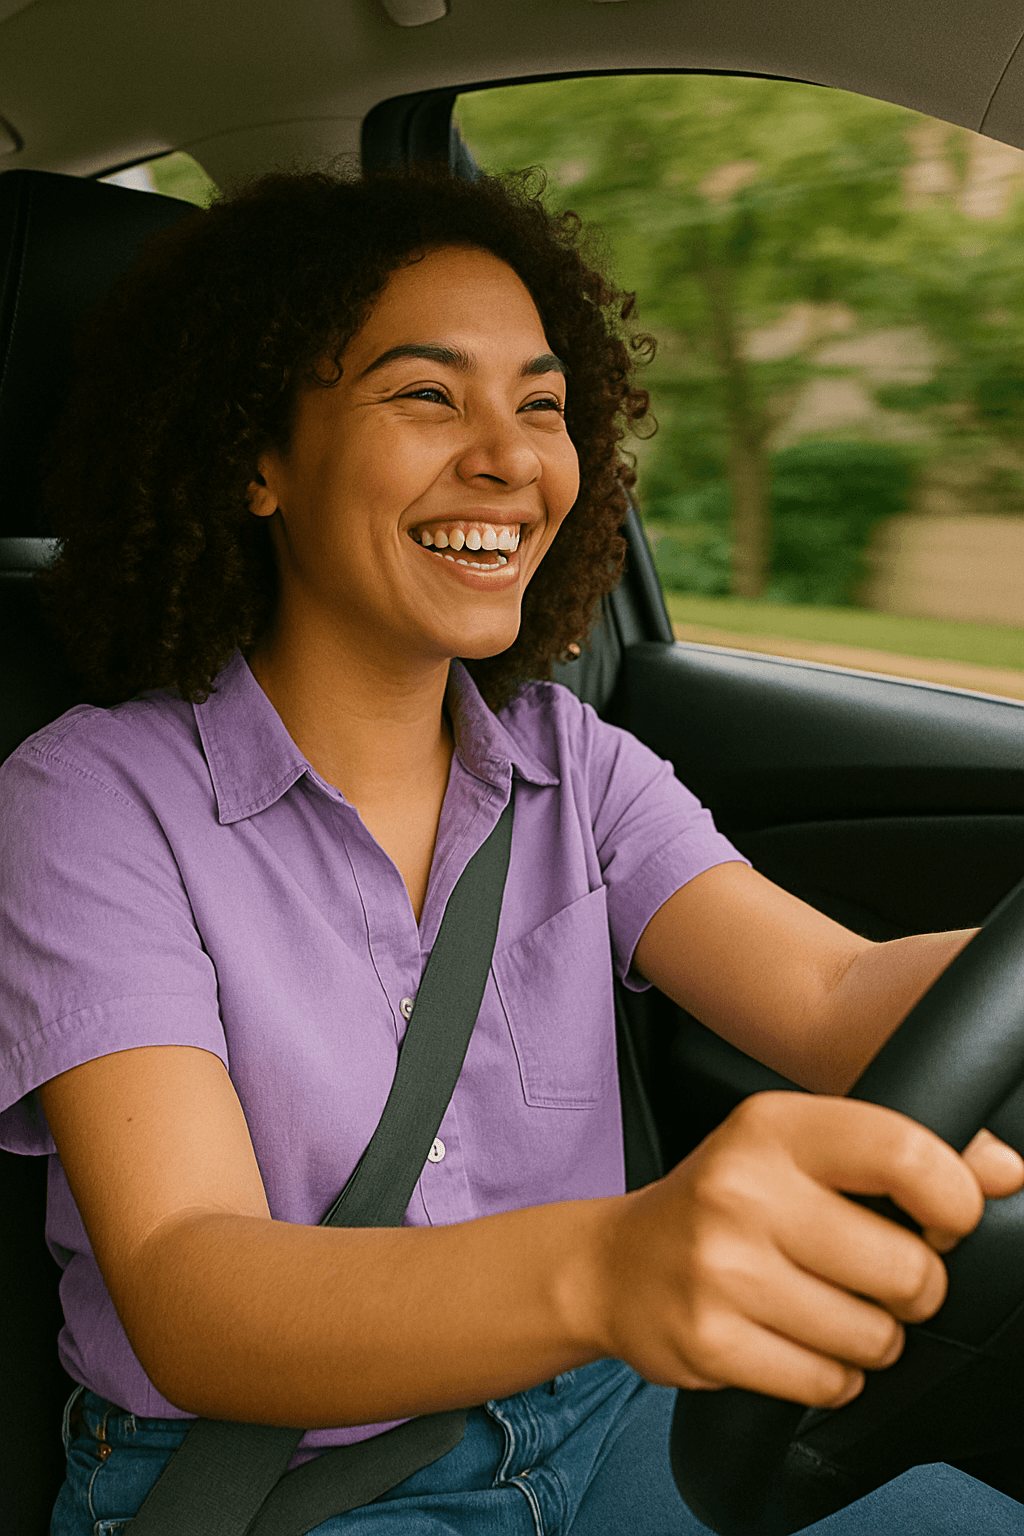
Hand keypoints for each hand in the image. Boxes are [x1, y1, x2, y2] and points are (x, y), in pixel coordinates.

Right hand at [593, 1093, 1023, 1411]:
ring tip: (829, 1310)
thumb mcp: (799, 1148)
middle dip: (914, 1291)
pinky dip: (831, 1377)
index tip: (944, 1222)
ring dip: (872, 1339)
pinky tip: (796, 1341)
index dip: (954, 1202)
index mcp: (772, 1126)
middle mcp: (742, 1189)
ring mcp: (721, 1268)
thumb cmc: (727, 1199)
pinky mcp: (710, 1341)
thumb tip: (1007, 1170)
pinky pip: (828, 1385)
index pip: (906, 1153)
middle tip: (880, 1280)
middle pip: (907, 1269)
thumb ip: (900, 1150)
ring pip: (874, 1339)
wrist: (615, 1263)